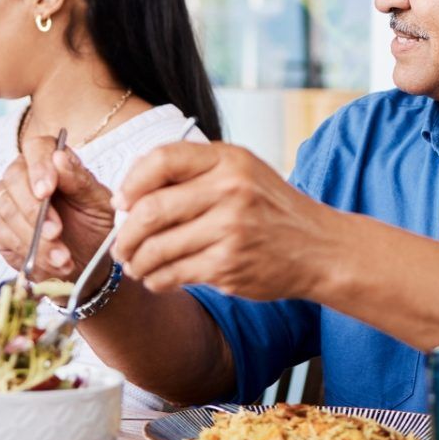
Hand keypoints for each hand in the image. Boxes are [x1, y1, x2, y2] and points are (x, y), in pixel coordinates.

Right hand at [0, 135, 115, 281]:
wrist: (90, 259)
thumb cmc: (94, 223)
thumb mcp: (97, 202)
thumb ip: (79, 180)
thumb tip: (59, 157)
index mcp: (51, 160)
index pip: (36, 148)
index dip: (38, 168)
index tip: (46, 191)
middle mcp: (24, 176)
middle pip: (13, 179)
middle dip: (34, 210)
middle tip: (56, 232)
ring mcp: (9, 202)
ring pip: (7, 211)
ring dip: (34, 238)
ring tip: (62, 257)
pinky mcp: (2, 230)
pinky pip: (5, 236)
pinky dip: (29, 252)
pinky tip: (51, 263)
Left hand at [111, 142, 334, 298]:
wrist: (319, 248)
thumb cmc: (270, 208)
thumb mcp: (242, 171)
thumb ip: (194, 170)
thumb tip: (132, 179)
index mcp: (228, 159)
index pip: (162, 160)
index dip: (132, 181)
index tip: (120, 201)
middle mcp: (230, 190)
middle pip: (152, 209)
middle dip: (126, 232)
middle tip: (119, 245)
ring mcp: (230, 230)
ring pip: (158, 247)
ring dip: (136, 261)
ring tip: (134, 265)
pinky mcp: (229, 265)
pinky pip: (175, 273)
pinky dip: (157, 280)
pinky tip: (156, 279)